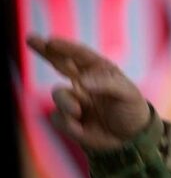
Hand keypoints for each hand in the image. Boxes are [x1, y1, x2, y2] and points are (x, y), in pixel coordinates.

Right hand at [27, 35, 151, 149]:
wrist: (132, 139)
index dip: (66, 48)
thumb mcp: (127, 94)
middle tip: (31, 38)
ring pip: (58, 95)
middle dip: (45, 50)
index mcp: (99, 71)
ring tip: (78, 112)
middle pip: (59, 62)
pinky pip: (58, 118)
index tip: (51, 42)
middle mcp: (84, 83)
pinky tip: (81, 129)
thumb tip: (81, 81)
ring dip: (65, 103)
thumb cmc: (132, 110)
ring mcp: (75, 101)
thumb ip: (106, 84)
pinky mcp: (69, 120)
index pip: (80, 55)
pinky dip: (68, 123)